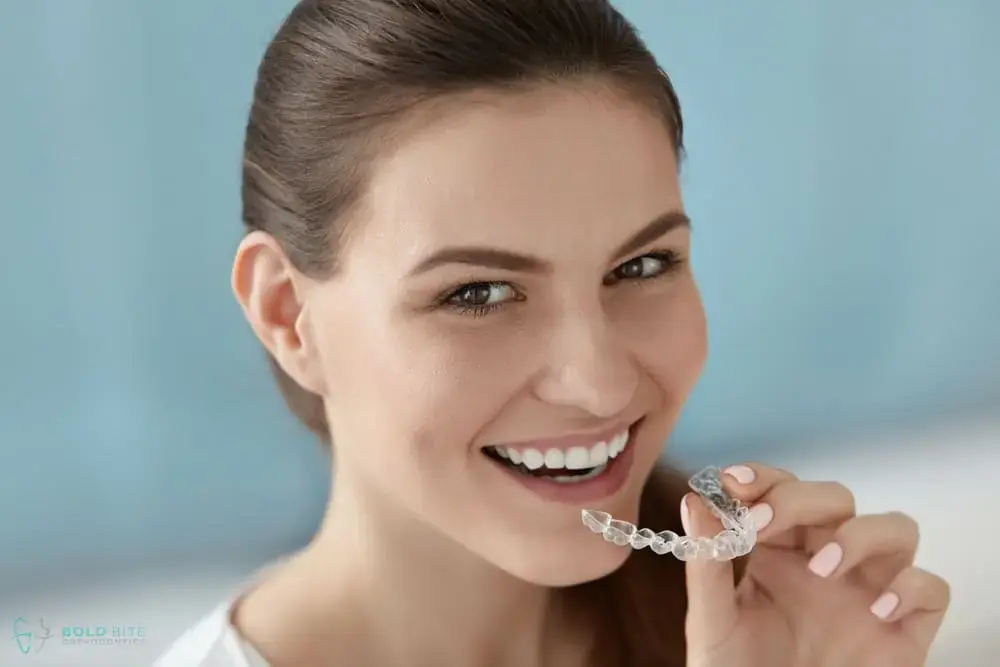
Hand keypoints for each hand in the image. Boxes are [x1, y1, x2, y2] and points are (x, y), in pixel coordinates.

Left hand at [682, 463, 949, 666]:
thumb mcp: (711, 620)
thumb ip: (706, 563)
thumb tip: (695, 501)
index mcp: (777, 549)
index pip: (780, 490)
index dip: (764, 477)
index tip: (735, 482)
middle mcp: (826, 559)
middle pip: (836, 498)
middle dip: (801, 499)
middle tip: (765, 523)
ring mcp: (868, 590)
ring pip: (896, 528)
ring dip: (861, 534)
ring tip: (822, 567)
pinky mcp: (904, 629)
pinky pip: (932, 588)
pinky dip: (912, 587)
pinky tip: (878, 610)